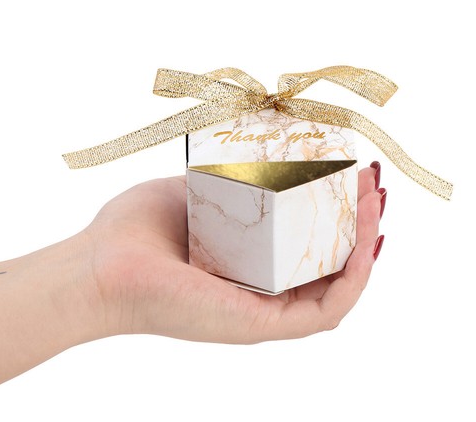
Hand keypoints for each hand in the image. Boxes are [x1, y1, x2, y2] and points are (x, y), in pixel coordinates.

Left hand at [87, 162, 385, 342]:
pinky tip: (366, 241)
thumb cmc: (135, 231)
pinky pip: (327, 308)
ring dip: (365, 244)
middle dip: (360, 221)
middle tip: (375, 184)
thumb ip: (229, 179)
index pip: (309, 241)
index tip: (352, 173)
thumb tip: (260, 151)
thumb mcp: (196, 191)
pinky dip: (353, 276)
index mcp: (249, 260)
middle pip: (330, 260)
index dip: (338, 210)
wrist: (98, 265)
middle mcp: (263, 287)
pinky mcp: (261, 325)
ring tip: (378, 203)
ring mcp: (265, 309)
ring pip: (337, 284)